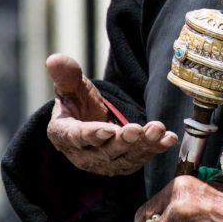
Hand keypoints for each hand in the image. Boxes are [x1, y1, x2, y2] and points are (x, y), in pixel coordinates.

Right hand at [45, 53, 177, 176]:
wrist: (91, 119)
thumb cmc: (78, 102)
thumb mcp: (71, 86)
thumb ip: (66, 75)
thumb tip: (53, 59)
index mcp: (64, 135)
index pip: (76, 137)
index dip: (92, 135)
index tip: (108, 130)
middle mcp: (84, 154)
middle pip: (104, 151)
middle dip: (123, 141)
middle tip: (137, 129)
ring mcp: (105, 162)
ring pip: (125, 156)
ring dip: (143, 145)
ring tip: (158, 130)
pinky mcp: (124, 163)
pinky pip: (140, 157)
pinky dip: (156, 148)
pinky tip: (169, 139)